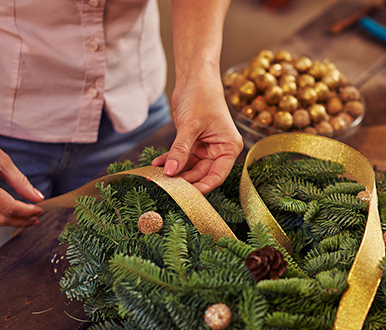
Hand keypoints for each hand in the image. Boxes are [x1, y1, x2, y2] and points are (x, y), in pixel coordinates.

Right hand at [0, 117, 44, 228]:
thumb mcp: (3, 161)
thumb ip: (21, 183)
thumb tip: (38, 198)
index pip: (9, 208)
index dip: (28, 212)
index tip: (40, 210)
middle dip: (20, 220)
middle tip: (35, 217)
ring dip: (6, 222)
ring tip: (21, 216)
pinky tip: (2, 214)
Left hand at [152, 69, 241, 194]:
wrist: (194, 77)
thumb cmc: (202, 96)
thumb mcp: (190, 126)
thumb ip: (181, 150)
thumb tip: (170, 172)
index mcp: (228, 148)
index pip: (217, 175)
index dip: (202, 187)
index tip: (187, 196)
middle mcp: (219, 150)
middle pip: (201, 174)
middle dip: (184, 179)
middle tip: (167, 186)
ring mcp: (205, 147)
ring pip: (189, 167)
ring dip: (174, 170)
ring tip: (158, 175)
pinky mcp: (192, 142)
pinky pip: (181, 157)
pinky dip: (170, 160)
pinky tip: (157, 163)